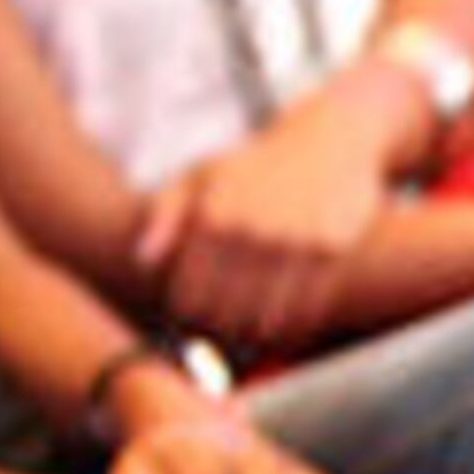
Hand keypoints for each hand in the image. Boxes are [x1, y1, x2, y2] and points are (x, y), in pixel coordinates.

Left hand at [137, 104, 393, 354]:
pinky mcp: (330, 249)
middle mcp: (253, 229)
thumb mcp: (202, 174)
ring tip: (251, 332)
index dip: (188, 312)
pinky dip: (294, 322)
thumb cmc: (256, 163)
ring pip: (268, 312)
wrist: (328, 138)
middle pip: (228, 309)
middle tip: (221, 334)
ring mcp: (294, 241)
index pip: (191, 289)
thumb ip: (165, 214)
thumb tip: (143, 261)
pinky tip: (285, 323)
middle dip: (221, 328)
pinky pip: (308, 303)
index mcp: (215, 215)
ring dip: (257, 331)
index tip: (192, 319)